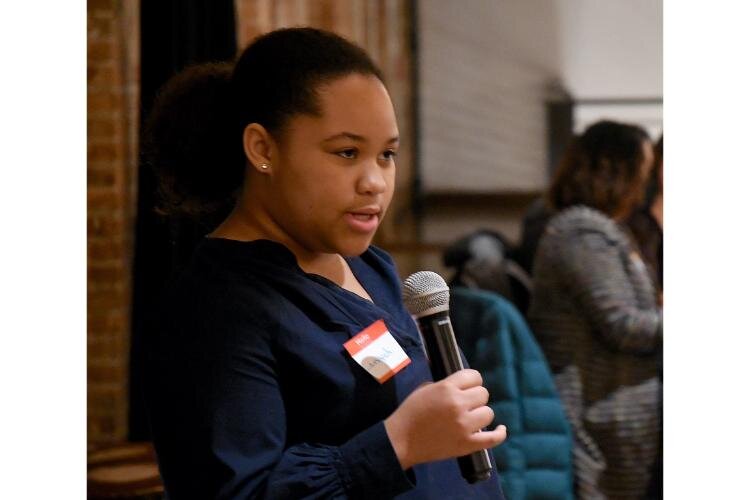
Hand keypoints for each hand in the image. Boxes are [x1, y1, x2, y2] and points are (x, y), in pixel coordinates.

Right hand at [384, 369, 506, 469]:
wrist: (401, 440)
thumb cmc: (410, 413)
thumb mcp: (424, 389)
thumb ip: (445, 383)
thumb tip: (459, 380)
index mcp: (446, 388)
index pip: (474, 376)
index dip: (471, 381)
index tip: (468, 386)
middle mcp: (458, 404)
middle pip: (483, 394)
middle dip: (475, 397)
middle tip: (465, 404)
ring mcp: (464, 425)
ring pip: (489, 413)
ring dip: (480, 414)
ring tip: (469, 418)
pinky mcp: (467, 444)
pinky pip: (494, 438)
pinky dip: (500, 433)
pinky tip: (500, 428)